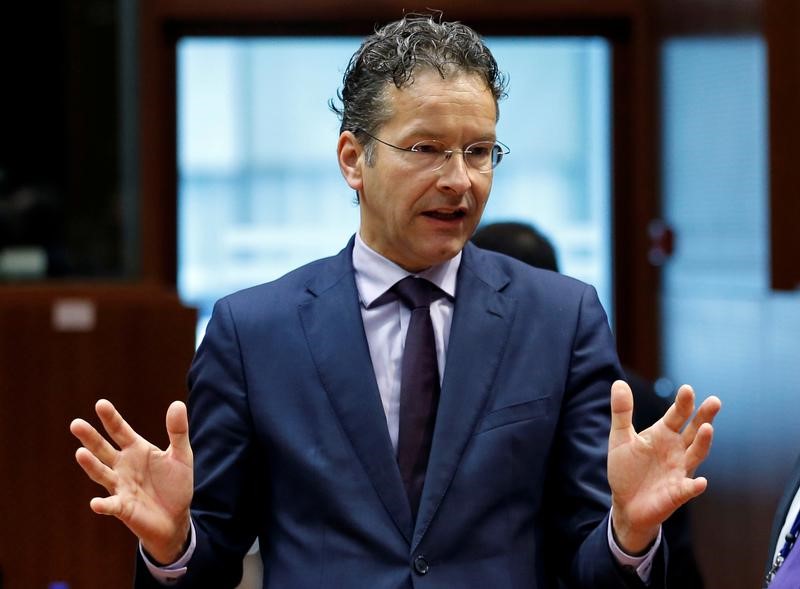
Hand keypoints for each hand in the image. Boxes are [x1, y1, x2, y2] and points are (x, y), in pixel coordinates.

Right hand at [70, 399, 193, 563]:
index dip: (111, 418)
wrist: (176, 518)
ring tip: (80, 453)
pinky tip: (96, 503)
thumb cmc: (175, 484)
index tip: (100, 404)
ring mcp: (120, 486)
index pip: (120, 430)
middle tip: (76, 424)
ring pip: (102, 474)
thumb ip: (178, 431)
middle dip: (90, 438)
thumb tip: (177, 403)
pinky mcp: (123, 508)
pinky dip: (103, 504)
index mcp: (136, 450)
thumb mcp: (181, 455)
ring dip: (91, 465)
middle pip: (103, 449)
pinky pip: (111, 505)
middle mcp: (123, 466)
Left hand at [607, 380, 720, 553]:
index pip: (677, 415)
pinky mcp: (677, 493)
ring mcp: (680, 470)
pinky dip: (694, 486)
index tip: (687, 389)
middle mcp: (677, 449)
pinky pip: (688, 489)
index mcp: (663, 434)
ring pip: (696, 454)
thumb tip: (619, 382)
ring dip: (703, 443)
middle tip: (714, 401)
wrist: (625, 503)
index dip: (683, 403)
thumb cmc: (626, 468)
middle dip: (704, 417)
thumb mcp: (620, 437)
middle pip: (694, 430)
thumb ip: (622, 411)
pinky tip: (700, 482)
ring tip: (708, 429)